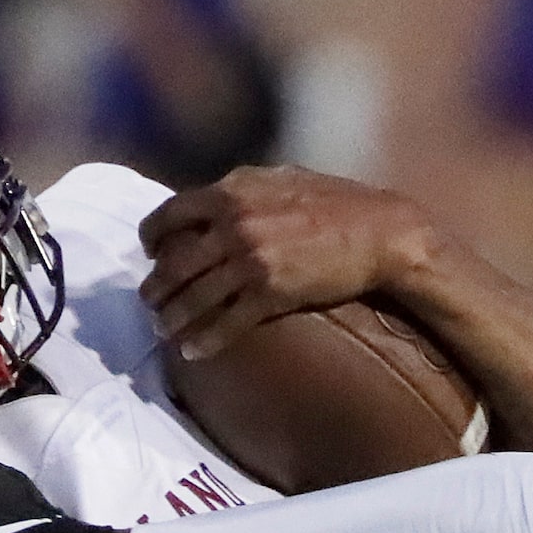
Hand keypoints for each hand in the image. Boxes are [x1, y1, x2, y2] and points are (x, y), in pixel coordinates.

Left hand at [139, 166, 441, 361]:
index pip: (169, 215)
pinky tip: (194, 352)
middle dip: (155, 289)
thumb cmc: (339, 203)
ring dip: (172, 320)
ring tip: (165, 331)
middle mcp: (233, 223)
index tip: (151, 255)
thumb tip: (214, 201)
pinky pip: (224, 323)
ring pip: (192, 298)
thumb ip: (243, 189)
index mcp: (231, 191)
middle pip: (173, 264)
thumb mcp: (282, 179)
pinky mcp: (271, 293)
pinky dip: (204, 342)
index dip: (152, 239)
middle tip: (150, 304)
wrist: (382, 233)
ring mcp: (250, 259)